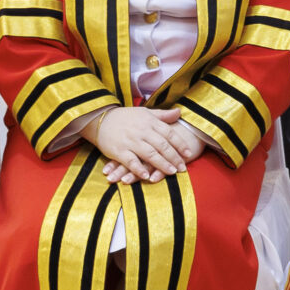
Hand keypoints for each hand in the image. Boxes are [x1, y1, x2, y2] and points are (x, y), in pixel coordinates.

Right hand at [85, 107, 202, 183]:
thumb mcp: (145, 112)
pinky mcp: (119, 151)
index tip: (188, 153)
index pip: (169, 133)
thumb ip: (162, 115)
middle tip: (183, 167)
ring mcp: (130, 141)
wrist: (101, 119)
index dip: (180, 144)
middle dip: (174, 157)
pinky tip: (147, 176)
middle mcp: (142, 131)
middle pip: (162, 145)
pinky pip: (131, 161)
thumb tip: (179, 112)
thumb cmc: (125, 117)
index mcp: (149, 122)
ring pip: (149, 154)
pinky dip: (139, 169)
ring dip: (162, 164)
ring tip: (172, 172)